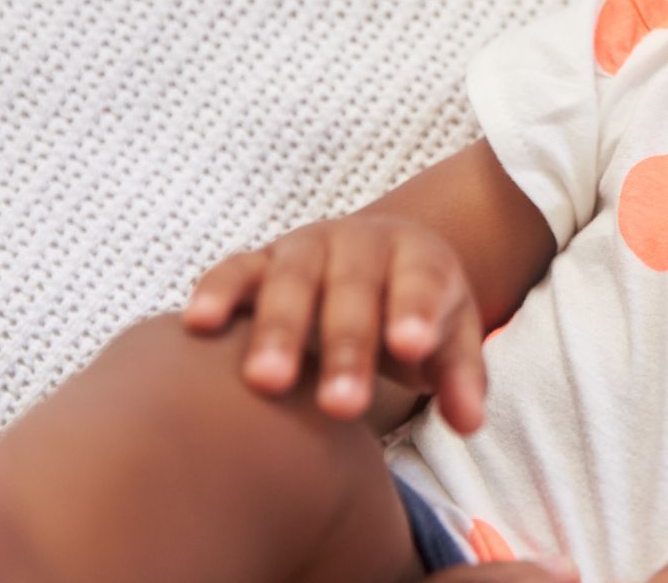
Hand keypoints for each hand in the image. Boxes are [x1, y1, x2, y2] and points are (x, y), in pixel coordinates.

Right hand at [180, 212, 488, 432]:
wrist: (375, 263)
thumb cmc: (413, 315)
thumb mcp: (449, 338)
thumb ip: (459, 376)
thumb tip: (468, 421)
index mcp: (417, 257)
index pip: (421, 282)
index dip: (415, 310)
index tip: (411, 346)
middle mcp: (359, 245)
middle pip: (353, 290)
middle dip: (346, 345)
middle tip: (342, 405)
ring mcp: (304, 249)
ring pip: (290, 281)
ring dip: (278, 329)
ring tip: (267, 383)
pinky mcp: (258, 263)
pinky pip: (233, 271)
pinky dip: (216, 292)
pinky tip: (198, 325)